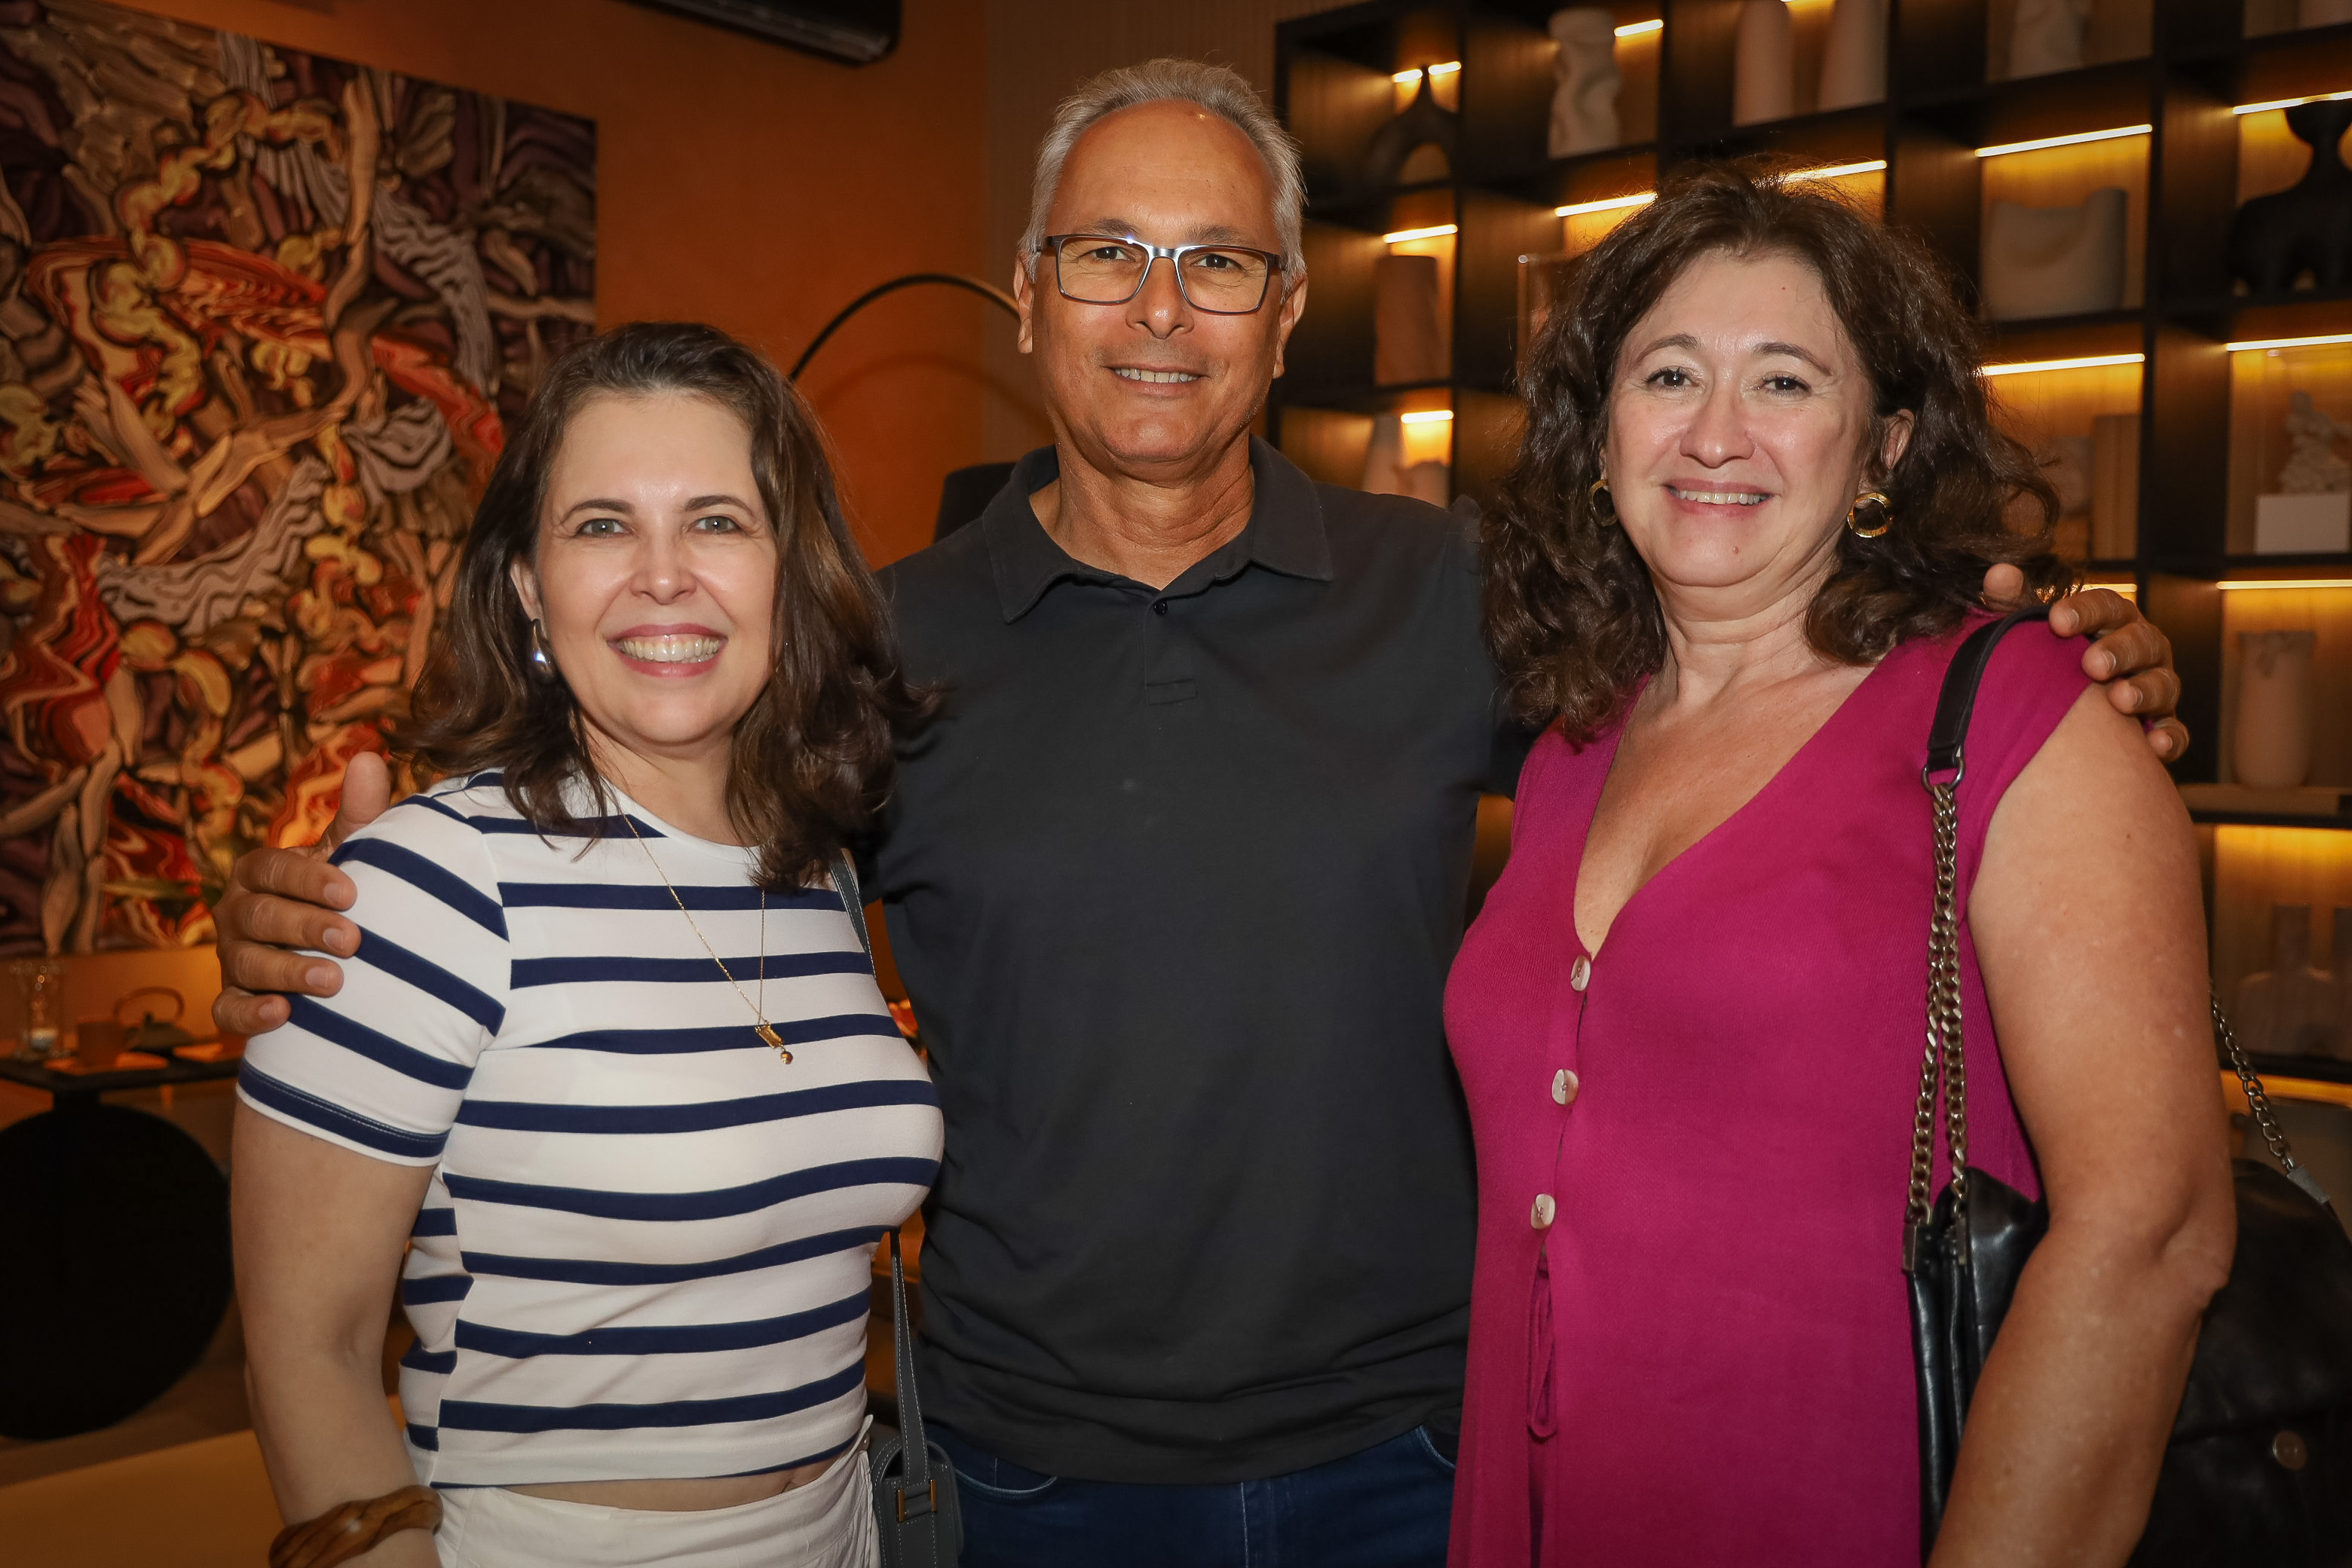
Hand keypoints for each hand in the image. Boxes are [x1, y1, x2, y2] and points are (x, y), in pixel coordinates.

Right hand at [211, 753, 390, 1036]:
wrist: (335, 953)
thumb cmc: (342, 894)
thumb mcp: (354, 853)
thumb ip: (360, 813)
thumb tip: (369, 756)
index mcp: (260, 871)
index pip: (274, 870)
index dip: (309, 880)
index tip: (351, 892)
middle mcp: (238, 912)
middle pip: (262, 917)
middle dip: (306, 927)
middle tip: (353, 941)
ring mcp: (233, 957)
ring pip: (246, 963)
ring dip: (288, 971)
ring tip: (332, 981)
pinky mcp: (234, 1000)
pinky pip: (227, 1011)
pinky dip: (250, 1014)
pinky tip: (282, 1015)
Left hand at [1981, 565, 2186, 762]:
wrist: (2072, 715)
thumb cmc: (2053, 659)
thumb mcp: (2032, 631)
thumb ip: (2013, 603)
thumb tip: (1998, 572)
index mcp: (2114, 621)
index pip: (2107, 605)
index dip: (2085, 611)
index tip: (2057, 620)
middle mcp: (2142, 649)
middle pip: (2141, 641)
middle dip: (2119, 651)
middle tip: (2091, 664)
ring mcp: (2157, 686)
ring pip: (2163, 684)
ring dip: (2144, 691)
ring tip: (2120, 700)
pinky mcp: (2163, 726)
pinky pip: (2175, 732)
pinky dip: (2169, 738)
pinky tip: (2154, 746)